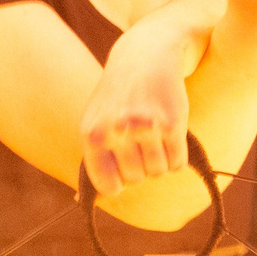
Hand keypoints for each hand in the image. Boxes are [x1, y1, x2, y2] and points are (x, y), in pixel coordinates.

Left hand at [79, 23, 191, 196]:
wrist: (145, 54)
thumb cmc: (118, 96)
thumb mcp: (95, 120)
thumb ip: (93, 158)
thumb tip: (78, 201)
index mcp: (92, 133)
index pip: (109, 185)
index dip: (121, 180)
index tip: (125, 166)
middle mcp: (116, 130)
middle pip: (137, 179)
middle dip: (143, 166)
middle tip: (142, 141)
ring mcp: (145, 126)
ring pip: (159, 172)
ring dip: (161, 159)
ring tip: (155, 135)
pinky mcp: (173, 122)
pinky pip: (178, 163)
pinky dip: (177, 155)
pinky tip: (170, 133)